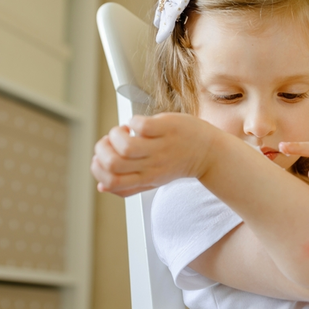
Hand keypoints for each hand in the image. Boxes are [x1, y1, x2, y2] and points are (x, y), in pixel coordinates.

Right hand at [91, 113, 213, 196]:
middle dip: (102, 149)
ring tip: (124, 131)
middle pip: (113, 164)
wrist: (210, 152)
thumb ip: (129, 185)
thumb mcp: (154, 179)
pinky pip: (141, 125)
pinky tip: (138, 123)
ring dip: (115, 135)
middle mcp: (152, 166)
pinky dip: (132, 121)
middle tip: (111, 141)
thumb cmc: (179, 162)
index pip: (111, 182)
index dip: (98, 168)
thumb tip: (102, 188)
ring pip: (125, 147)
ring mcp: (160, 147)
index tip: (102, 157)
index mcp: (145, 178)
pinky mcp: (167, 129)